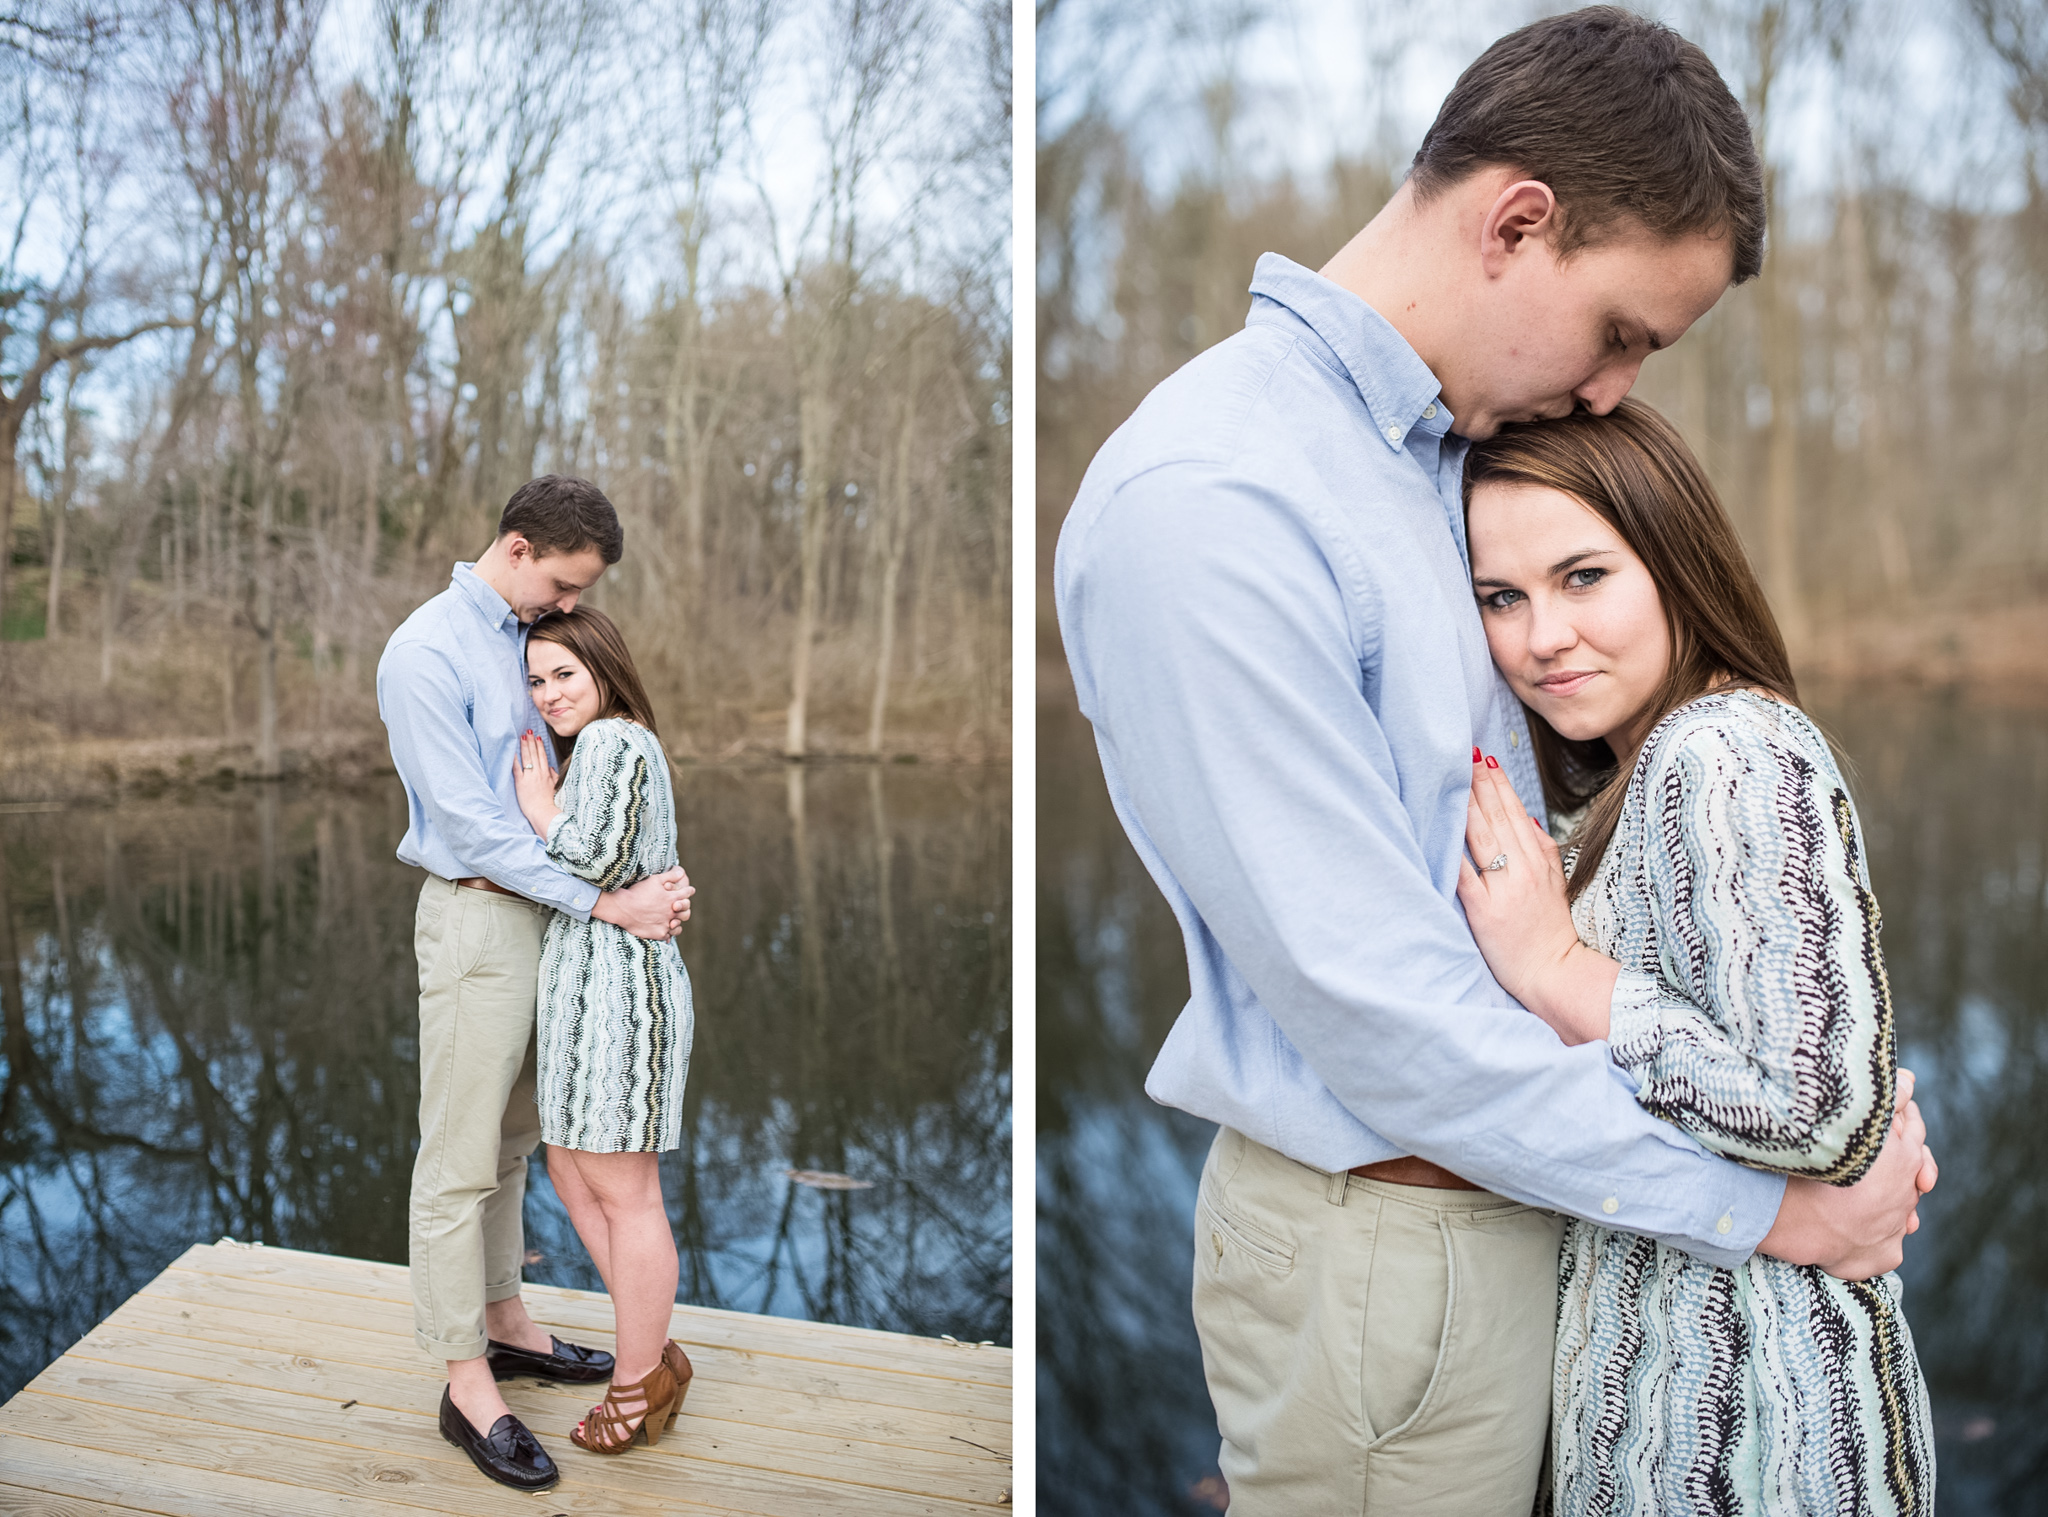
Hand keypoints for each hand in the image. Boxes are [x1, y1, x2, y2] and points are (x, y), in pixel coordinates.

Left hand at [512, 731, 560, 835]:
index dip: (540, 746)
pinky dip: (515, 759)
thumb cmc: (549, 802)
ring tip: (522, 736)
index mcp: (547, 774)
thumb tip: (551, 768)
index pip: (542, 756)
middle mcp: (538, 773)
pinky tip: (512, 752)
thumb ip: (553, 776)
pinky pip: (517, 768)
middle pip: (534, 754)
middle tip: (528, 731)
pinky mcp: (521, 783)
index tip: (538, 737)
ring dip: (524, 746)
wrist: (543, 812)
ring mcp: (529, 777)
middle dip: (531, 741)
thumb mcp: (555, 787)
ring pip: (527, 758)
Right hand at [592, 865, 694, 940]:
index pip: (687, 894)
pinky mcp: (659, 934)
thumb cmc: (637, 892)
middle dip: (684, 908)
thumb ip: (670, 876)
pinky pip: (669, 935)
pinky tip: (664, 930)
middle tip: (679, 907)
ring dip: (677, 922)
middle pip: (686, 911)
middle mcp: (672, 912)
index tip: (688, 891)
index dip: (688, 891)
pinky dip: (668, 932)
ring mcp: (666, 924)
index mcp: (672, 898)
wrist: (622, 908)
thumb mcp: (654, 879)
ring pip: (678, 925)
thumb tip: (681, 872)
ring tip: (673, 920)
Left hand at [1455, 752, 1615, 1042]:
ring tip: (1455, 776)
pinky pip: (1465, 872)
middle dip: (1480, 784)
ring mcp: (1503, 887)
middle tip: (1464, 754)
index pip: (1516, 813)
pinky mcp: (1484, 909)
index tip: (1484, 760)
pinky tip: (1441, 826)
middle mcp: (1522, 868)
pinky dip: (1453, 849)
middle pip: (1498, 817)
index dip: (1499, 785)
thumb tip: (1524, 816)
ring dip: (1468, 804)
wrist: (1553, 971)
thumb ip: (1542, 849)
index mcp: (1538, 860)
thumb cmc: (1548, 929)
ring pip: (1483, 836)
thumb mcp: (1556, 883)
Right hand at [1758, 1068, 1934, 1279]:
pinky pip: (1886, 1247)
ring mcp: (1894, 1228)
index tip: (1882, 1114)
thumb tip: (1909, 1080)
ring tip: (1858, 1195)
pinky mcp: (1880, 1256)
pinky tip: (1856, 1228)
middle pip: (1910, 1172)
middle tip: (1868, 1157)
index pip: (1913, 1129)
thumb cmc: (1801, 1156)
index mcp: (1903, 1156)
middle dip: (1893, 1163)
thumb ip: (1885, 1097)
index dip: (1899, 1118)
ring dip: (1886, 1203)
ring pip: (1901, 1212)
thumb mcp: (1845, 1115)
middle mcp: (1906, 1194)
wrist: (1771, 1205)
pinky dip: (1875, 1237)